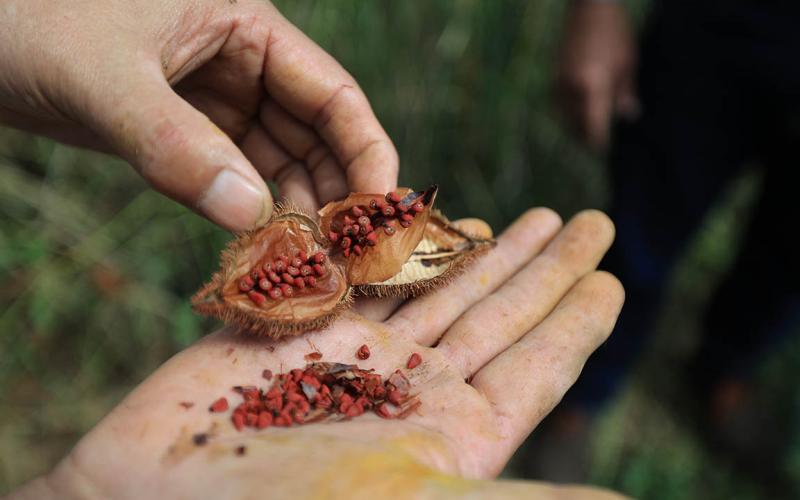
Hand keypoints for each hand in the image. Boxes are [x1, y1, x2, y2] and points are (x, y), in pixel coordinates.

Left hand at [0, 0, 396, 229]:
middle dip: (336, 196)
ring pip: (278, 165)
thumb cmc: (27, 20)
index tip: (377, 217)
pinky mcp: (182, 138)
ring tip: (311, 268)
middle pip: (317, 137)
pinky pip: (233, 181)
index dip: (366, 154)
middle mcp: (241, 65)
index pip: (334, 94)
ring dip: (297, 214)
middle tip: (348, 261)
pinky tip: (265, 254)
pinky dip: (252, 218)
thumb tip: (252, 215)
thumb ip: (173, 143)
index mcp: (244, 27)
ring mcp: (212, 105)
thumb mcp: (102, 76)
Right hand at [9, 209, 623, 498]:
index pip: (533, 368)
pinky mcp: (292, 331)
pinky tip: (423, 222)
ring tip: (520, 215)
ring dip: (479, 250)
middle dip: (542, 267)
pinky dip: (390, 249)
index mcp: (448, 436)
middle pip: (496, 315)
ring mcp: (349, 359)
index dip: (576, 322)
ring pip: (434, 290)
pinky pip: (356, 278)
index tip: (615, 279)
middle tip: (591, 219)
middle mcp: (407, 393)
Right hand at [557, 1, 637, 150]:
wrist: (588, 8)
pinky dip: (569, 110)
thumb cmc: (614, 32)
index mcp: (592, 87)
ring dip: (575, 124)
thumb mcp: (628, 62)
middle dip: (585, 135)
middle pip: (575, 125)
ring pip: (564, 115)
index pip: (593, 126)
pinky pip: (560, 103)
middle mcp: (571, 89)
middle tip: (596, 143)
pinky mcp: (554, 76)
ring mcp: (559, 83)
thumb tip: (627, 116)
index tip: (604, 152)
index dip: (598, 142)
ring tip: (587, 128)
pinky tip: (579, 109)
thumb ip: (625, 92)